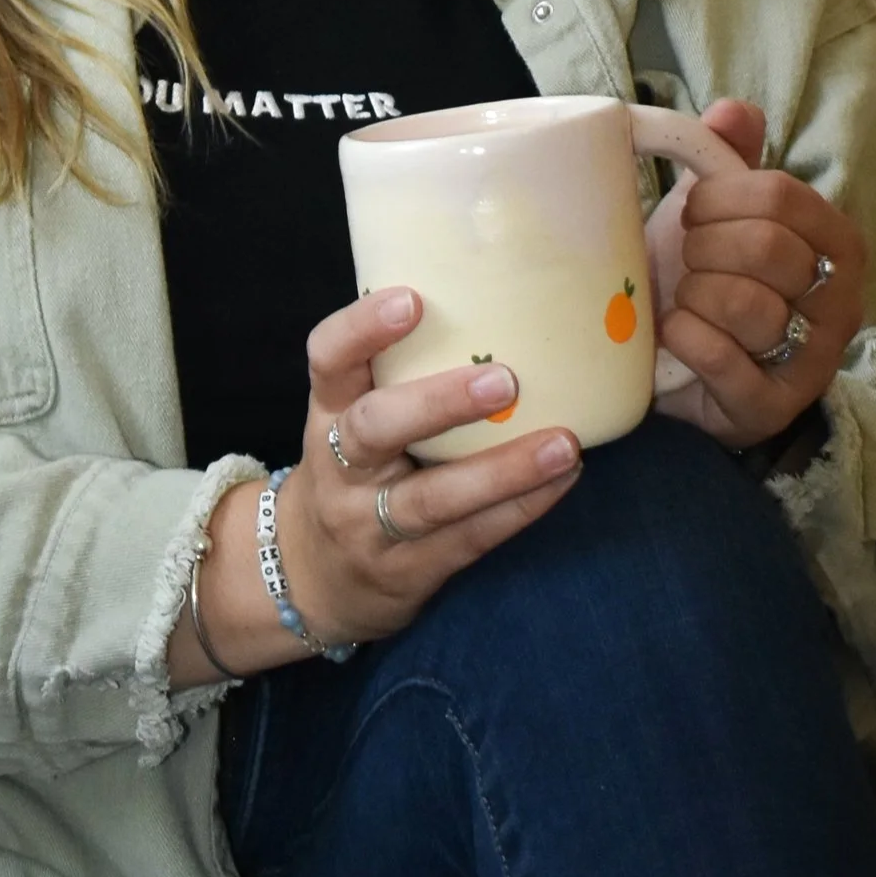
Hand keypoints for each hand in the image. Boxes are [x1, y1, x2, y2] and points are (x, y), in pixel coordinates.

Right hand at [275, 288, 584, 648]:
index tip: (412, 299)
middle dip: (438, 403)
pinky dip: (519, 508)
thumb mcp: (352, 417)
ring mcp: (368, 525)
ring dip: (503, 470)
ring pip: (432, 499)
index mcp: (327, 412)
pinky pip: (468, 538)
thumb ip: (399, 371)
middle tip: (503, 378)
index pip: (328, 359)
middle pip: (374, 428)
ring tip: (564, 444)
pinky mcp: (407, 571)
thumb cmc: (355, 470)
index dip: (362, 328)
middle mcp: (340, 467)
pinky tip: (562, 480)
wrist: (311, 578)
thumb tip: (496, 298)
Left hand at [648, 99, 864, 448]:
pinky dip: (685, 337)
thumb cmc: (709, 276)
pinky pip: (722, 359)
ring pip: (747, 305)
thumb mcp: (719, 211)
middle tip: (686, 258)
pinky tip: (674, 333)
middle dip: (704, 247)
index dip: (719, 197)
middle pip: (766, 248)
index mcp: (836, 243)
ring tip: (685, 300)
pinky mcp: (772, 407)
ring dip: (695, 296)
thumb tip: (733, 110)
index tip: (693, 210)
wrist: (686, 369)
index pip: (779, 195)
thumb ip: (730, 156)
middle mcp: (840, 302)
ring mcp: (812, 360)